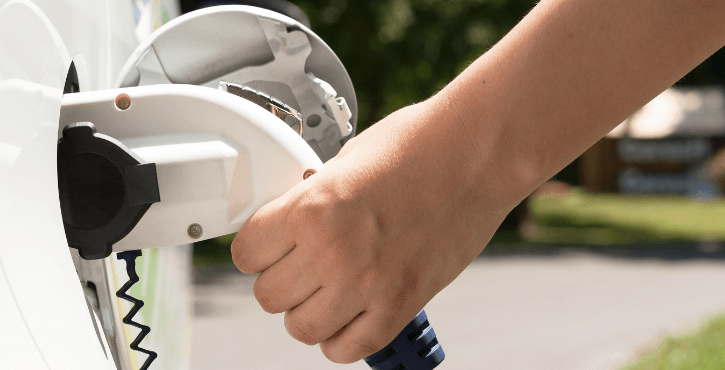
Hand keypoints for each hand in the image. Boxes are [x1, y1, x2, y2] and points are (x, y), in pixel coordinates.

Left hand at [231, 98, 514, 362]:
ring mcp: (366, 285)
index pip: (245, 253)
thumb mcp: (344, 160)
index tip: (268, 246)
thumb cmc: (419, 143)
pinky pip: (346, 348)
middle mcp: (332, 252)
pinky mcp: (399, 306)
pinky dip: (342, 336)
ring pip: (300, 328)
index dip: (256, 248)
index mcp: (311, 209)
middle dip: (281, 279)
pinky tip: (350, 312)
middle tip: (301, 263)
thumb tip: (292, 219)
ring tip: (326, 289)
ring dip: (308, 311)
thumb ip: (312, 198)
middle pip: (268, 296)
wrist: (478, 153)